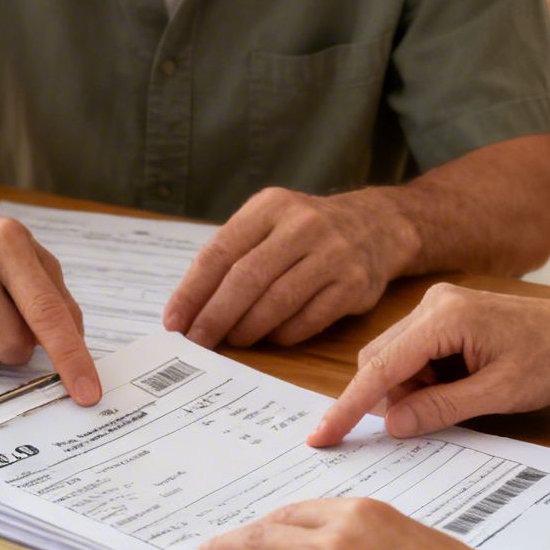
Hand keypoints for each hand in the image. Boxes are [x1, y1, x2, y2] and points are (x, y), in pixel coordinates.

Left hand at [163, 187, 408, 348]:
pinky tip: (270, 338)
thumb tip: (188, 310)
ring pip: (277, 302)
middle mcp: (303, 225)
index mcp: (270, 206)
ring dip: (247, 328)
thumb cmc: (305, 233)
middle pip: (246, 279)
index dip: (192, 292)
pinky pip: (308, 320)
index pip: (220, 253)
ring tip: (232, 340)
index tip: (174, 322)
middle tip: (197, 342)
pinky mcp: (355, 284)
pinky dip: (282, 334)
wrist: (376, 226)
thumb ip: (231, 257)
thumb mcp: (268, 224)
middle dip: (215, 316)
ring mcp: (333, 254)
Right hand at [308, 284, 549, 446]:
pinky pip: (412, 355)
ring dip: (412, 391)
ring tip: (462, 397)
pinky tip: (461, 386)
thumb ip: (440, 409)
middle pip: (379, 362)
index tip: (321, 437)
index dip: (347, 407)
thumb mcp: (499, 394)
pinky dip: (424, 380)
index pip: (380, 369)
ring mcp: (435, 307)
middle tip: (431, 419)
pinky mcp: (442, 317)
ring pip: (394, 361)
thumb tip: (391, 426)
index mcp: (443, 317)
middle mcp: (431, 304)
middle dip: (394, 398)